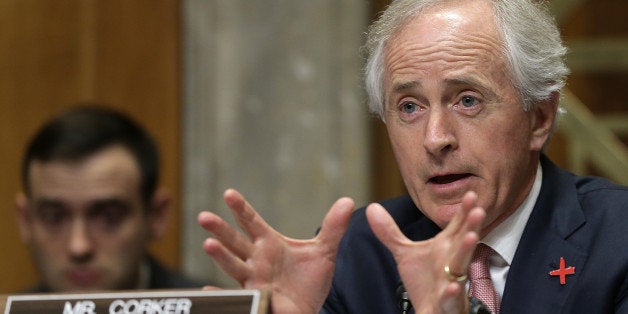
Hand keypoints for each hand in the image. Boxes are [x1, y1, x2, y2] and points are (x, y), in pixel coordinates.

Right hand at [198, 189, 353, 313]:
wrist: (308, 309)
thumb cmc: (308, 280)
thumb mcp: (324, 252)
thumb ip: (333, 228)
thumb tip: (349, 202)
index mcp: (268, 243)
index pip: (251, 222)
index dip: (240, 208)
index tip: (229, 194)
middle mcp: (256, 260)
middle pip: (235, 242)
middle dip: (220, 230)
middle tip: (204, 216)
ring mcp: (254, 281)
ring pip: (234, 267)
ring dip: (221, 256)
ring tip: (209, 244)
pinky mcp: (257, 300)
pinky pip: (237, 299)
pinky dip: (221, 295)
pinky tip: (207, 289)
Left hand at [366, 191, 485, 313]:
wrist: (432, 310)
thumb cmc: (426, 281)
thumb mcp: (405, 254)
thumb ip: (390, 232)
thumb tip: (372, 207)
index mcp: (445, 248)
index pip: (456, 226)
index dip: (463, 211)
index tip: (471, 193)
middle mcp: (452, 264)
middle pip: (462, 242)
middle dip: (471, 226)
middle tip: (479, 210)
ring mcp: (452, 284)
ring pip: (461, 267)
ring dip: (466, 252)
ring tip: (472, 237)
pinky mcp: (446, 305)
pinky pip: (450, 299)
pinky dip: (452, 293)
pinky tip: (452, 287)